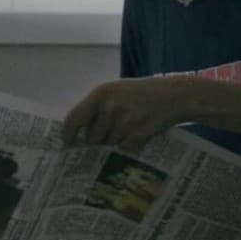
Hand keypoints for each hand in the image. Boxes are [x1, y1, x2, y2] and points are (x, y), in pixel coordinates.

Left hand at [60, 78, 192, 151]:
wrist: (173, 96)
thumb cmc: (140, 93)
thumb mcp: (115, 91)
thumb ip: (97, 106)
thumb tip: (78, 129)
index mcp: (100, 94)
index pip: (74, 118)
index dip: (68, 133)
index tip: (67, 143)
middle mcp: (109, 107)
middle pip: (92, 137)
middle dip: (97, 141)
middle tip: (107, 137)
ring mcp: (124, 121)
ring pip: (109, 144)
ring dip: (115, 143)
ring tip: (127, 130)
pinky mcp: (137, 134)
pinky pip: (124, 148)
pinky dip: (129, 146)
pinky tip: (138, 134)